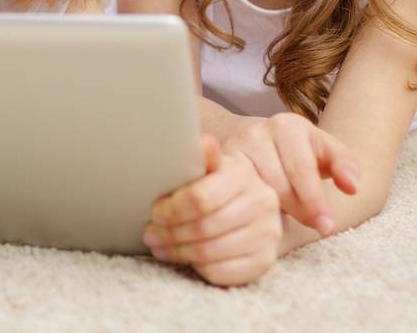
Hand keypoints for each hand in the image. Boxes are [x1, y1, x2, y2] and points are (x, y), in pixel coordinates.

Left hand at [146, 135, 281, 286]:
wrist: (251, 204)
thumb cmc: (218, 183)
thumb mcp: (207, 166)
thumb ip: (200, 158)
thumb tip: (204, 143)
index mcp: (242, 174)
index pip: (201, 198)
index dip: (173, 210)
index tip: (155, 213)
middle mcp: (261, 203)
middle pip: (204, 227)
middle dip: (170, 234)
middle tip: (150, 235)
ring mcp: (266, 234)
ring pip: (210, 252)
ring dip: (178, 252)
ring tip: (160, 247)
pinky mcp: (264, 260)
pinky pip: (222, 272)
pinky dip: (198, 267)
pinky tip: (186, 258)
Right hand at [221, 112, 359, 235]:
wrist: (261, 140)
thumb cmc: (303, 151)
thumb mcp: (328, 152)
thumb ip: (345, 165)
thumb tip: (352, 187)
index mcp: (287, 125)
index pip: (301, 168)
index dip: (316, 200)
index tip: (327, 226)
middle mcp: (256, 132)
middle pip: (277, 182)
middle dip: (299, 210)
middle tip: (315, 228)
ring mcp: (233, 147)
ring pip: (253, 190)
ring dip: (273, 211)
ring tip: (290, 221)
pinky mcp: (217, 164)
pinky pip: (230, 192)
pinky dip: (246, 207)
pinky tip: (259, 218)